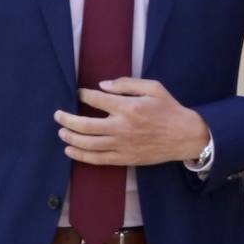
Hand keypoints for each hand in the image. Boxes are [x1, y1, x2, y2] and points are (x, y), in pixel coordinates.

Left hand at [55, 78, 209, 166]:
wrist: (185, 136)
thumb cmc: (169, 109)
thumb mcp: (153, 88)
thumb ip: (127, 84)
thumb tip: (102, 85)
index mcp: (128, 107)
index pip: (96, 100)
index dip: (83, 95)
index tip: (79, 93)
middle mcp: (122, 127)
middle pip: (85, 125)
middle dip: (67, 119)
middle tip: (58, 115)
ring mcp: (122, 145)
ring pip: (88, 144)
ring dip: (70, 138)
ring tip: (61, 133)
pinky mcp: (124, 158)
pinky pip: (98, 159)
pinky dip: (81, 156)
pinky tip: (71, 151)